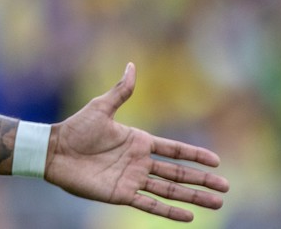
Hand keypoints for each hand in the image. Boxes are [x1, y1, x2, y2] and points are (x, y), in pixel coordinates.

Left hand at [44, 63, 228, 221]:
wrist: (54, 151)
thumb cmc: (75, 128)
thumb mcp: (101, 107)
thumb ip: (121, 90)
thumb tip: (132, 65)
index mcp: (139, 141)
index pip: (174, 150)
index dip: (195, 156)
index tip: (217, 161)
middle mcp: (139, 162)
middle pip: (178, 173)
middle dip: (202, 181)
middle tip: (226, 188)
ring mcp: (132, 179)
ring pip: (169, 190)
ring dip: (193, 197)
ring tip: (216, 203)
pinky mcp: (120, 194)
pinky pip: (149, 204)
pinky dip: (168, 211)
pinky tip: (188, 216)